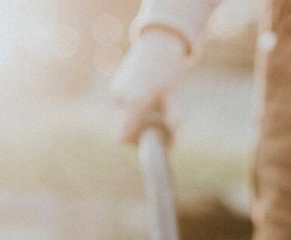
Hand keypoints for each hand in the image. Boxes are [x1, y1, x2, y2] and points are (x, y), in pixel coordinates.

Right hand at [110, 28, 190, 144]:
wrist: (159, 45)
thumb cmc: (168, 73)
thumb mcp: (174, 99)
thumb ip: (173, 121)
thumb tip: (172, 144)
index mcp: (134, 103)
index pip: (122, 136)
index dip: (133, 143)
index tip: (147, 140)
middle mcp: (121, 98)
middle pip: (124, 127)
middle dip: (139, 130)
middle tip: (158, 125)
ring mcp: (117, 91)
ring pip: (124, 115)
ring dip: (138, 117)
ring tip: (156, 105)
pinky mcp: (116, 85)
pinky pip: (124, 104)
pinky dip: (134, 106)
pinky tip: (149, 95)